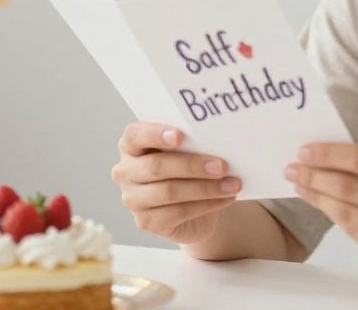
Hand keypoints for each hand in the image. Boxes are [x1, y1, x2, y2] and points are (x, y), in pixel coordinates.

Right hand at [111, 121, 241, 243]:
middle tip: (222, 165)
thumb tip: (217, 138)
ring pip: (169, 191)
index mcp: (131, 145)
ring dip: (205, 188)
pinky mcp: (146, 222)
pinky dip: (206, 205)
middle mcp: (125, 172)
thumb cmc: (189, 168)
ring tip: (232, 184)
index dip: (155, 134)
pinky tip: (226, 198)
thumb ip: (192, 142)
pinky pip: (178, 213)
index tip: (180, 135)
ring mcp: (132, 199)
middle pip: (155, 166)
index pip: (134, 135)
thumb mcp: (188, 151)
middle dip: (192, 165)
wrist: (195, 206)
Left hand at [286, 144, 357, 275]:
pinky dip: (337, 218)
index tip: (305, 150)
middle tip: (292, 168)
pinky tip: (324, 206)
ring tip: (300, 185)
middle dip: (313, 177)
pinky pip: (356, 234)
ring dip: (317, 198)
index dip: (328, 154)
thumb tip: (333, 158)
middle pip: (347, 188)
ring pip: (346, 214)